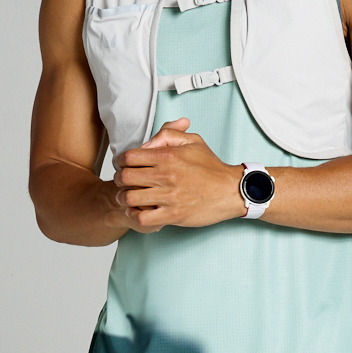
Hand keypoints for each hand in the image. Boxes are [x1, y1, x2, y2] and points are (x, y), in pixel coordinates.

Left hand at [115, 120, 246, 231]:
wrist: (231, 190)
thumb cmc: (212, 167)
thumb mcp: (193, 141)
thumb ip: (168, 134)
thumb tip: (147, 143)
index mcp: (168, 156)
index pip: (129, 157)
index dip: (121, 162)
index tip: (125, 166)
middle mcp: (166, 175)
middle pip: (124, 177)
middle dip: (119, 180)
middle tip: (124, 183)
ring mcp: (169, 196)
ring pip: (130, 198)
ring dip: (124, 199)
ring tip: (128, 199)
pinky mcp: (173, 215)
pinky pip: (142, 218)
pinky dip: (134, 216)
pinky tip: (138, 212)